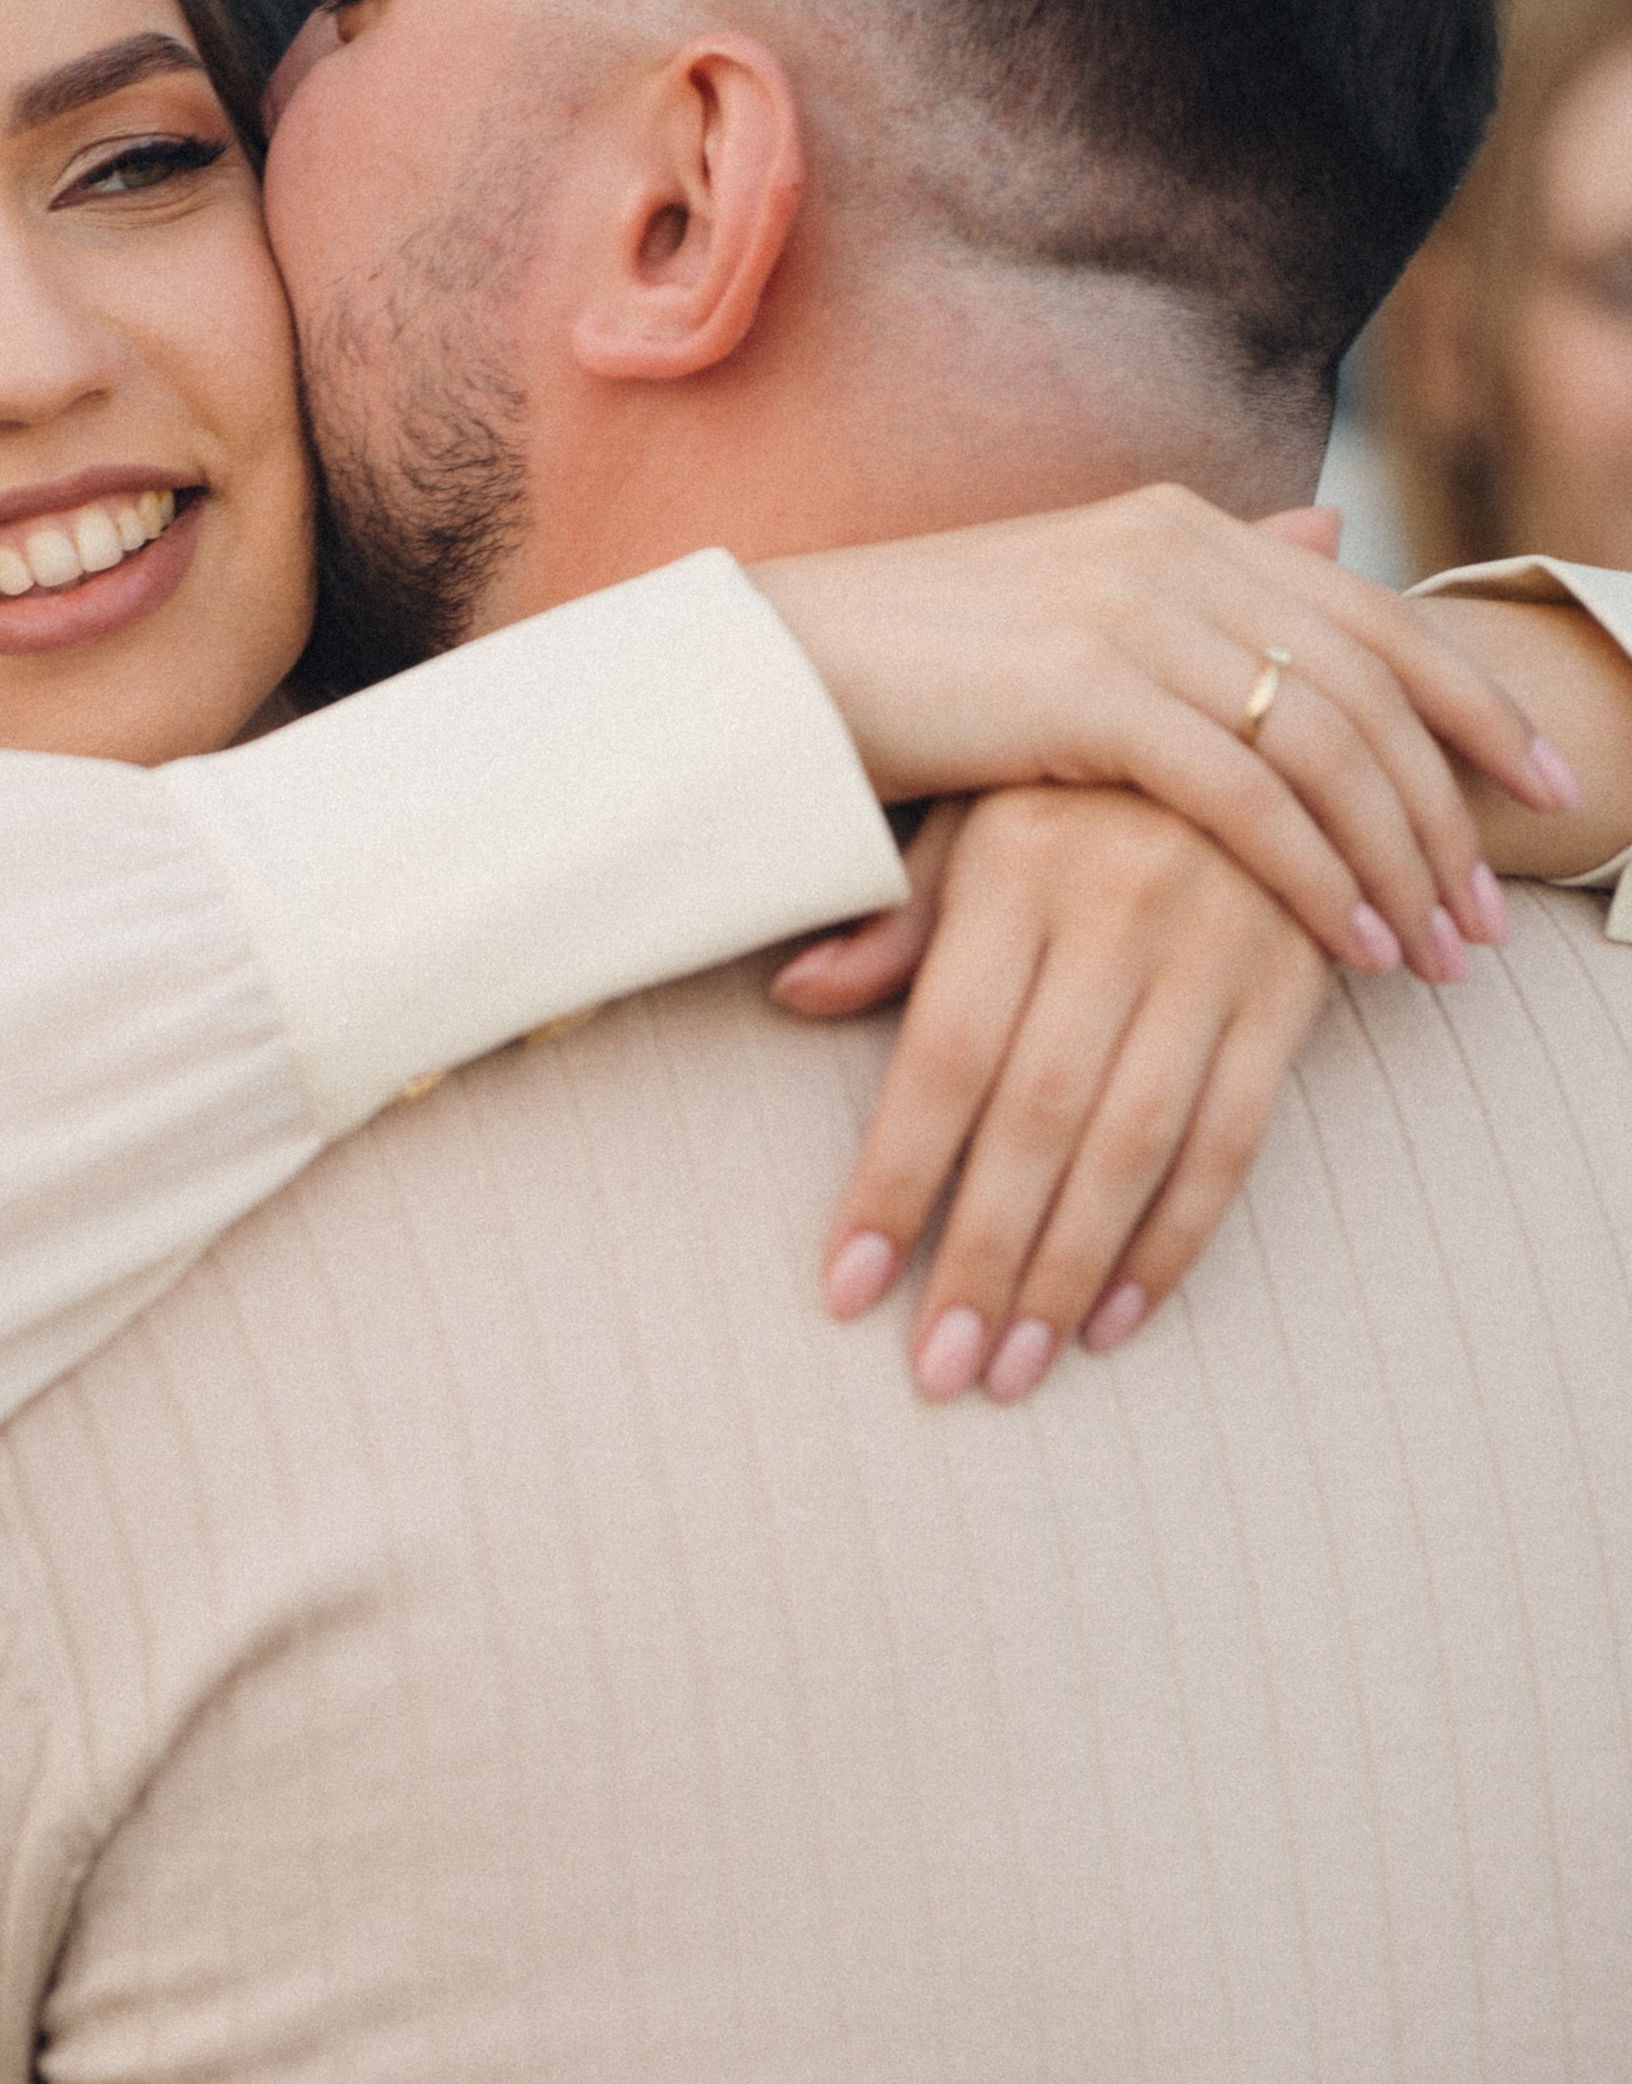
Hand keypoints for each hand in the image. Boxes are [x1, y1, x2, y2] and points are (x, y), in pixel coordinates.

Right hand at [752, 487, 1580, 981]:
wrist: (760, 682)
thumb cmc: (898, 676)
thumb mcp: (1070, 617)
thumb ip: (1204, 589)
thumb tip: (1324, 537)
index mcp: (1179, 525)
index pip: (1370, 613)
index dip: (1469, 701)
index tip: (1542, 782)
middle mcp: (1174, 549)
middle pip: (1373, 682)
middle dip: (1453, 803)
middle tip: (1492, 910)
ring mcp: (1133, 613)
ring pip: (1327, 742)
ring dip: (1398, 857)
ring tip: (1437, 953)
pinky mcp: (1088, 692)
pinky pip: (1249, 797)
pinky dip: (1317, 876)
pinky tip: (1353, 946)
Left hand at [780, 786, 1330, 1400]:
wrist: (1265, 711)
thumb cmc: (1074, 785)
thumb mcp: (974, 817)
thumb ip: (897, 918)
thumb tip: (792, 993)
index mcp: (1019, 872)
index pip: (945, 1055)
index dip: (896, 1180)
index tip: (847, 1290)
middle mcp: (1120, 913)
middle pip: (1038, 1118)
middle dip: (983, 1258)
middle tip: (937, 1372)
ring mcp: (1216, 954)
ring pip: (1137, 1144)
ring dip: (1070, 1273)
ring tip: (1013, 1371)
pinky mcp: (1289, 992)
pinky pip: (1234, 1138)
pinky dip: (1175, 1240)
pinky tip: (1115, 1320)